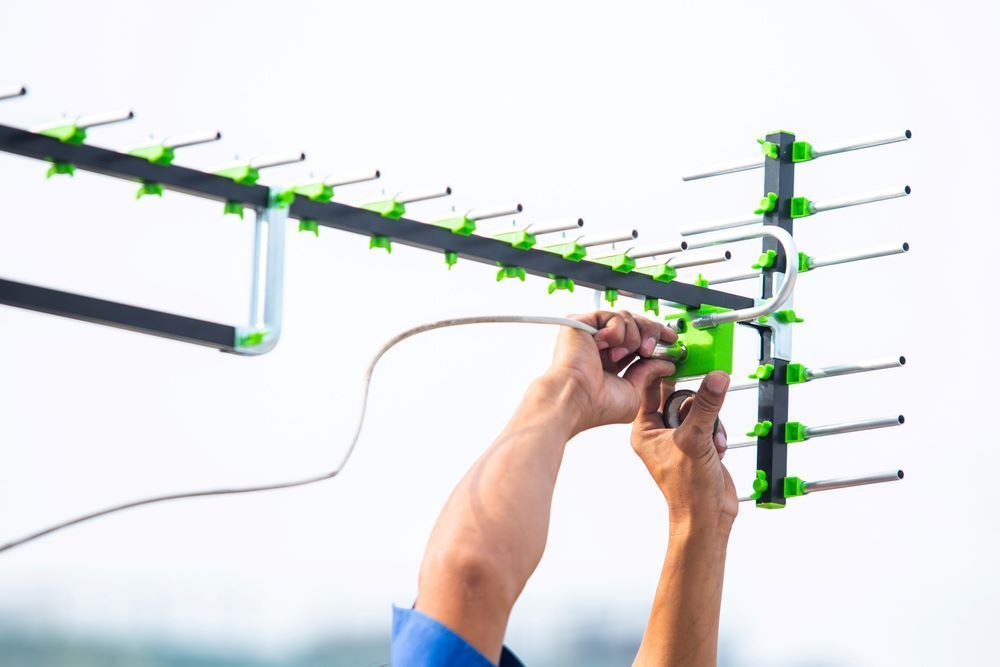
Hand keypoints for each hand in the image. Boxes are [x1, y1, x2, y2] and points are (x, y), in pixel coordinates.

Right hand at [544, 310, 677, 433]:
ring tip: (619, 355)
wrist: (575, 398)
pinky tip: (605, 346)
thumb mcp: (635, 392)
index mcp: (611, 362)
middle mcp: (601, 346)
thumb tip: (666, 363)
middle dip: (650, 333)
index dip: (656, 337)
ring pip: (627, 318)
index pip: (638, 340)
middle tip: (649, 350)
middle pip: (636, 324)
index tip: (672, 340)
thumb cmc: (596, 405)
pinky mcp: (581, 322)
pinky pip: (612, 316)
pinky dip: (616, 331)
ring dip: (631, 338)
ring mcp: (591, 333)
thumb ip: (650, 374)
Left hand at [630, 371, 738, 531]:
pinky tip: (718, 448)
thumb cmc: (688, 489)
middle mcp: (659, 432)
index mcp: (645, 429)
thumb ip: (706, 406)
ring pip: (698, 410)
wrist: (707, 517)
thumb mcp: (696, 439)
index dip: (664, 373)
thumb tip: (715, 378)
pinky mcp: (697, 445)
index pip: (649, 389)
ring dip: (711, 422)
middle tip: (706, 407)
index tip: (680, 359)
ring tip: (712, 440)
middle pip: (680, 397)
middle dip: (698, 405)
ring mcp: (679, 439)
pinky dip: (717, 433)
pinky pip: (709, 424)